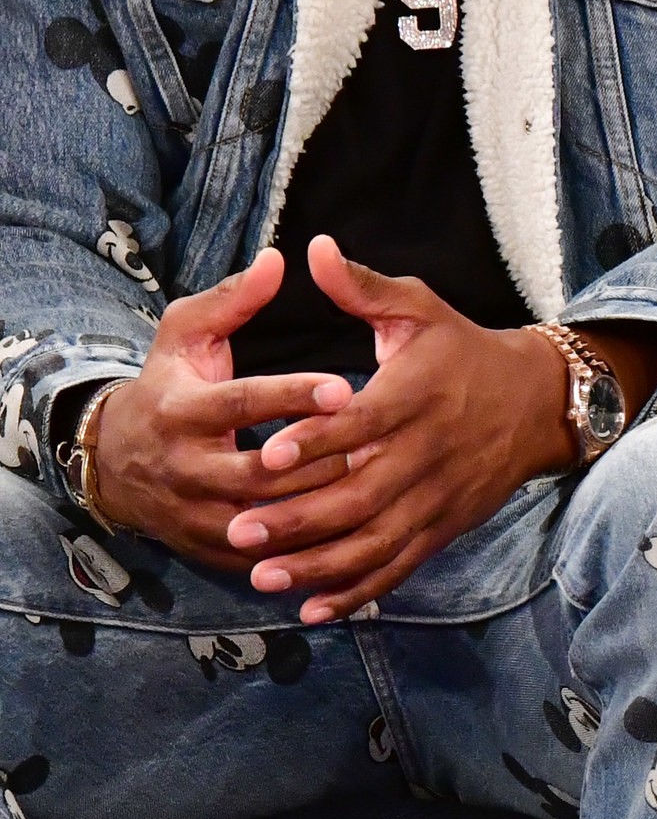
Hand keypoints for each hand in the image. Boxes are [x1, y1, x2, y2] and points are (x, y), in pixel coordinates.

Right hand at [89, 245, 352, 571]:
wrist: (115, 460)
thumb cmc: (167, 384)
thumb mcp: (186, 334)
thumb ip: (233, 300)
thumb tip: (278, 259)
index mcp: (181, 410)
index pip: (243, 404)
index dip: (293, 397)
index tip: (346, 386)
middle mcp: (184, 468)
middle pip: (261, 473)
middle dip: (319, 461)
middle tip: (379, 444)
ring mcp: (195, 515)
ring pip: (266, 522)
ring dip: (321, 508)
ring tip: (375, 482)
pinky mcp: (209, 549)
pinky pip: (264, 558)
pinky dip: (307, 550)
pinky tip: (354, 531)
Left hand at [216, 239, 572, 621]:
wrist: (537, 401)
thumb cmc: (463, 349)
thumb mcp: (419, 309)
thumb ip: (362, 288)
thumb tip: (313, 250)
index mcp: (417, 395)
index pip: (364, 422)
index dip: (318, 438)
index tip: (270, 450)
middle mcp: (429, 451)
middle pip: (361, 493)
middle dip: (298, 517)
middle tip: (238, 529)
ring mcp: (438, 495)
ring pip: (375, 540)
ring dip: (318, 564)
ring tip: (262, 575)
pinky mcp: (444, 525)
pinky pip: (399, 565)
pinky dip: (358, 591)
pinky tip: (314, 607)